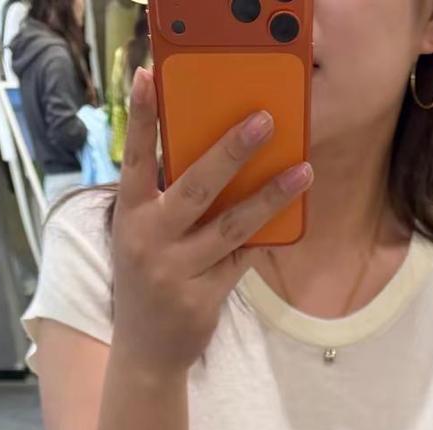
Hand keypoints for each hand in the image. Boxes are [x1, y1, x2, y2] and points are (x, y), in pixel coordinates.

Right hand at [110, 66, 312, 370]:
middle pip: (196, 187)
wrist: (145, 352)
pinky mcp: (204, 298)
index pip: (135, 159)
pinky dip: (266, 238)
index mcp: (130, 216)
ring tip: (302, 172)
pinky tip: (292, 218)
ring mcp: (177, 271)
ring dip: (270, 197)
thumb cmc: (147, 280)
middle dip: (231, 151)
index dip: (140, 118)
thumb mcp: (142, 237)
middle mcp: (149, 240)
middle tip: (264, 121)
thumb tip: (216, 159)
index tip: (148, 75)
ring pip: (232, 226)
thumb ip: (166, 203)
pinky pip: (243, 259)